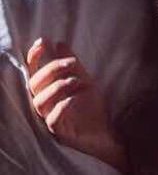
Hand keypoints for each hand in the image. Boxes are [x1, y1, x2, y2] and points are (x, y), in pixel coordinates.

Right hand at [26, 38, 125, 171]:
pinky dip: (61, 107)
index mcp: (48, 90)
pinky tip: (73, 99)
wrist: (107, 132)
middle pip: (35, 84)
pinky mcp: (59, 132)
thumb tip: (59, 43)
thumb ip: (73, 65)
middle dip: (52, 69)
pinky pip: (52, 120)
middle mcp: (44, 104)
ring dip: (57, 87)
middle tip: (72, 63)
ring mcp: (49, 118)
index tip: (44, 41)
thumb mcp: (85, 82)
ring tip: (76, 81)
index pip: (33, 72)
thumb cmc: (92, 108)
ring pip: (39, 101)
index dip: (34, 57)